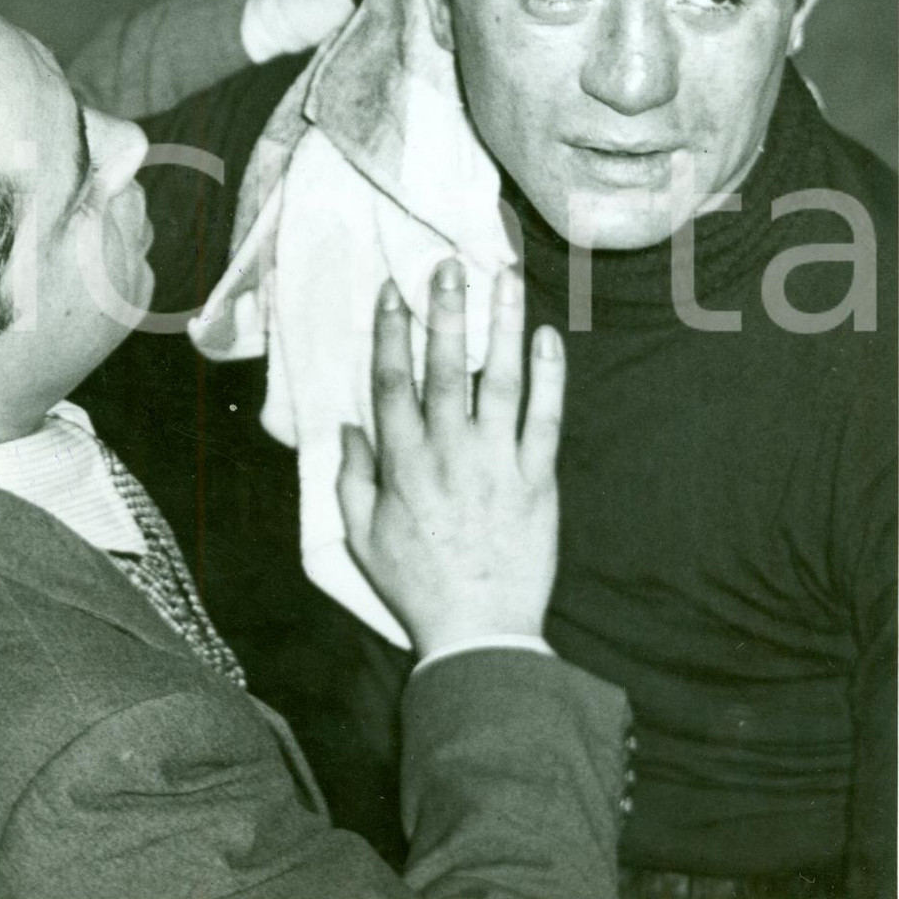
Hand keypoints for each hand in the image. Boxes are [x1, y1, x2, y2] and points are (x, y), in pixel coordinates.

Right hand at [337, 258, 565, 656]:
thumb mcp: (362, 538)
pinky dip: (549, 378)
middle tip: (448, 266)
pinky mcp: (538, 480)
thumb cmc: (416, 585)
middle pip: (444, 369)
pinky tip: (548, 339)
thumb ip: (352, 479)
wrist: (479, 632)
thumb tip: (349, 426)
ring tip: (504, 280)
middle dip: (445, 312)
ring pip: (499, 382)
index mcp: (403, 465)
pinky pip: (546, 420)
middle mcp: (448, 454)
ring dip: (501, 327)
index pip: (393, 384)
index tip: (393, 292)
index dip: (391, 334)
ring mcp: (497, 463)